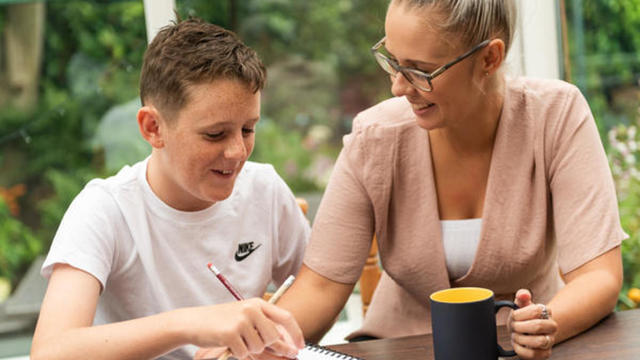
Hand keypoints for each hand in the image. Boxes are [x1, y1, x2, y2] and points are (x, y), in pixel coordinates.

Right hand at [180, 298, 304, 358]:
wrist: (193, 321)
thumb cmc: (220, 322)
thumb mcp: (244, 318)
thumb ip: (265, 327)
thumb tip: (288, 347)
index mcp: (257, 303)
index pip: (286, 317)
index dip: (296, 333)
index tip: (300, 346)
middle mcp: (252, 309)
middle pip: (273, 337)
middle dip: (268, 347)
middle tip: (252, 344)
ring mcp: (241, 320)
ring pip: (259, 347)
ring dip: (249, 350)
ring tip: (236, 339)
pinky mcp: (231, 333)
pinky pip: (244, 353)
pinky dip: (238, 353)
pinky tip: (228, 343)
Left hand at [508, 289, 557, 359]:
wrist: (525, 332)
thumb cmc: (522, 318)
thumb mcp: (520, 305)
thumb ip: (521, 296)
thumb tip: (523, 294)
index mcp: (547, 312)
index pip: (536, 310)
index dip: (520, 313)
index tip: (514, 316)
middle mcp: (552, 327)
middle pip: (537, 326)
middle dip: (519, 327)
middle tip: (513, 326)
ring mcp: (550, 341)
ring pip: (538, 341)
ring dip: (520, 338)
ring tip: (515, 335)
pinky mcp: (545, 353)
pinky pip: (534, 355)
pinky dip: (521, 349)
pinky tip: (517, 344)